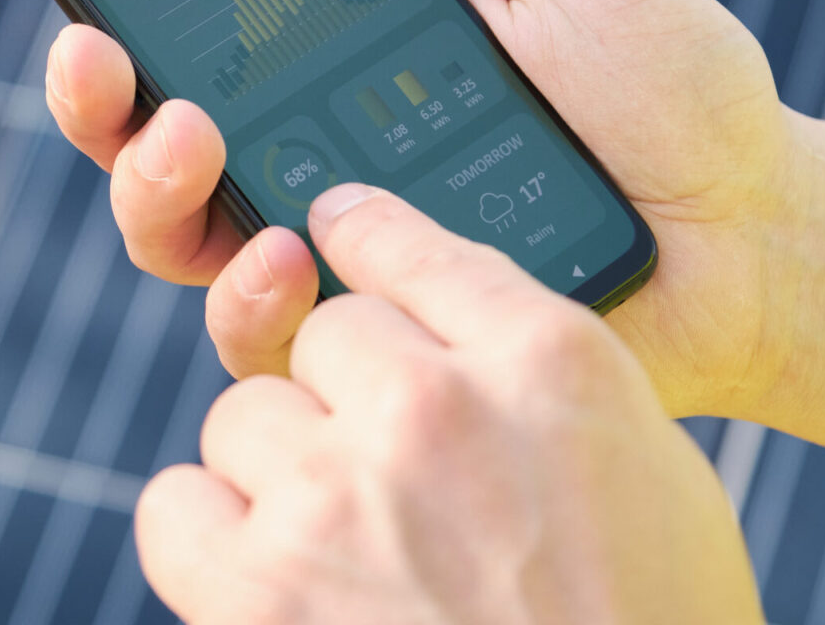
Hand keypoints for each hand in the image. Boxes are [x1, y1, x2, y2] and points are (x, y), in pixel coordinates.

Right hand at [47, 0, 806, 415]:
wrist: (760, 230)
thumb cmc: (668, 86)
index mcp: (338, 60)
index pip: (194, 33)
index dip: (119, 5)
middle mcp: (315, 156)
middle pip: (149, 140)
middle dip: (97, 103)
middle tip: (110, 60)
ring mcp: (339, 255)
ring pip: (177, 241)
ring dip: (150, 188)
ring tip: (191, 139)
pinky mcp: (377, 344)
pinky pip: (267, 339)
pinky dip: (248, 297)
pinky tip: (286, 252)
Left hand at [136, 185, 764, 624]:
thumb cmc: (649, 618)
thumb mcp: (648, 462)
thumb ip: (534, 364)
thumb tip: (426, 311)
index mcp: (545, 362)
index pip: (402, 241)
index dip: (364, 243)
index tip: (340, 237)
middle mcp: (434, 409)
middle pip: (323, 336)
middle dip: (350, 399)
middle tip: (401, 484)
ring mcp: (335, 499)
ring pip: (245, 415)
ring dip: (284, 472)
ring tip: (351, 546)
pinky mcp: (256, 595)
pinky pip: (175, 504)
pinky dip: (209, 536)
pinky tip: (271, 572)